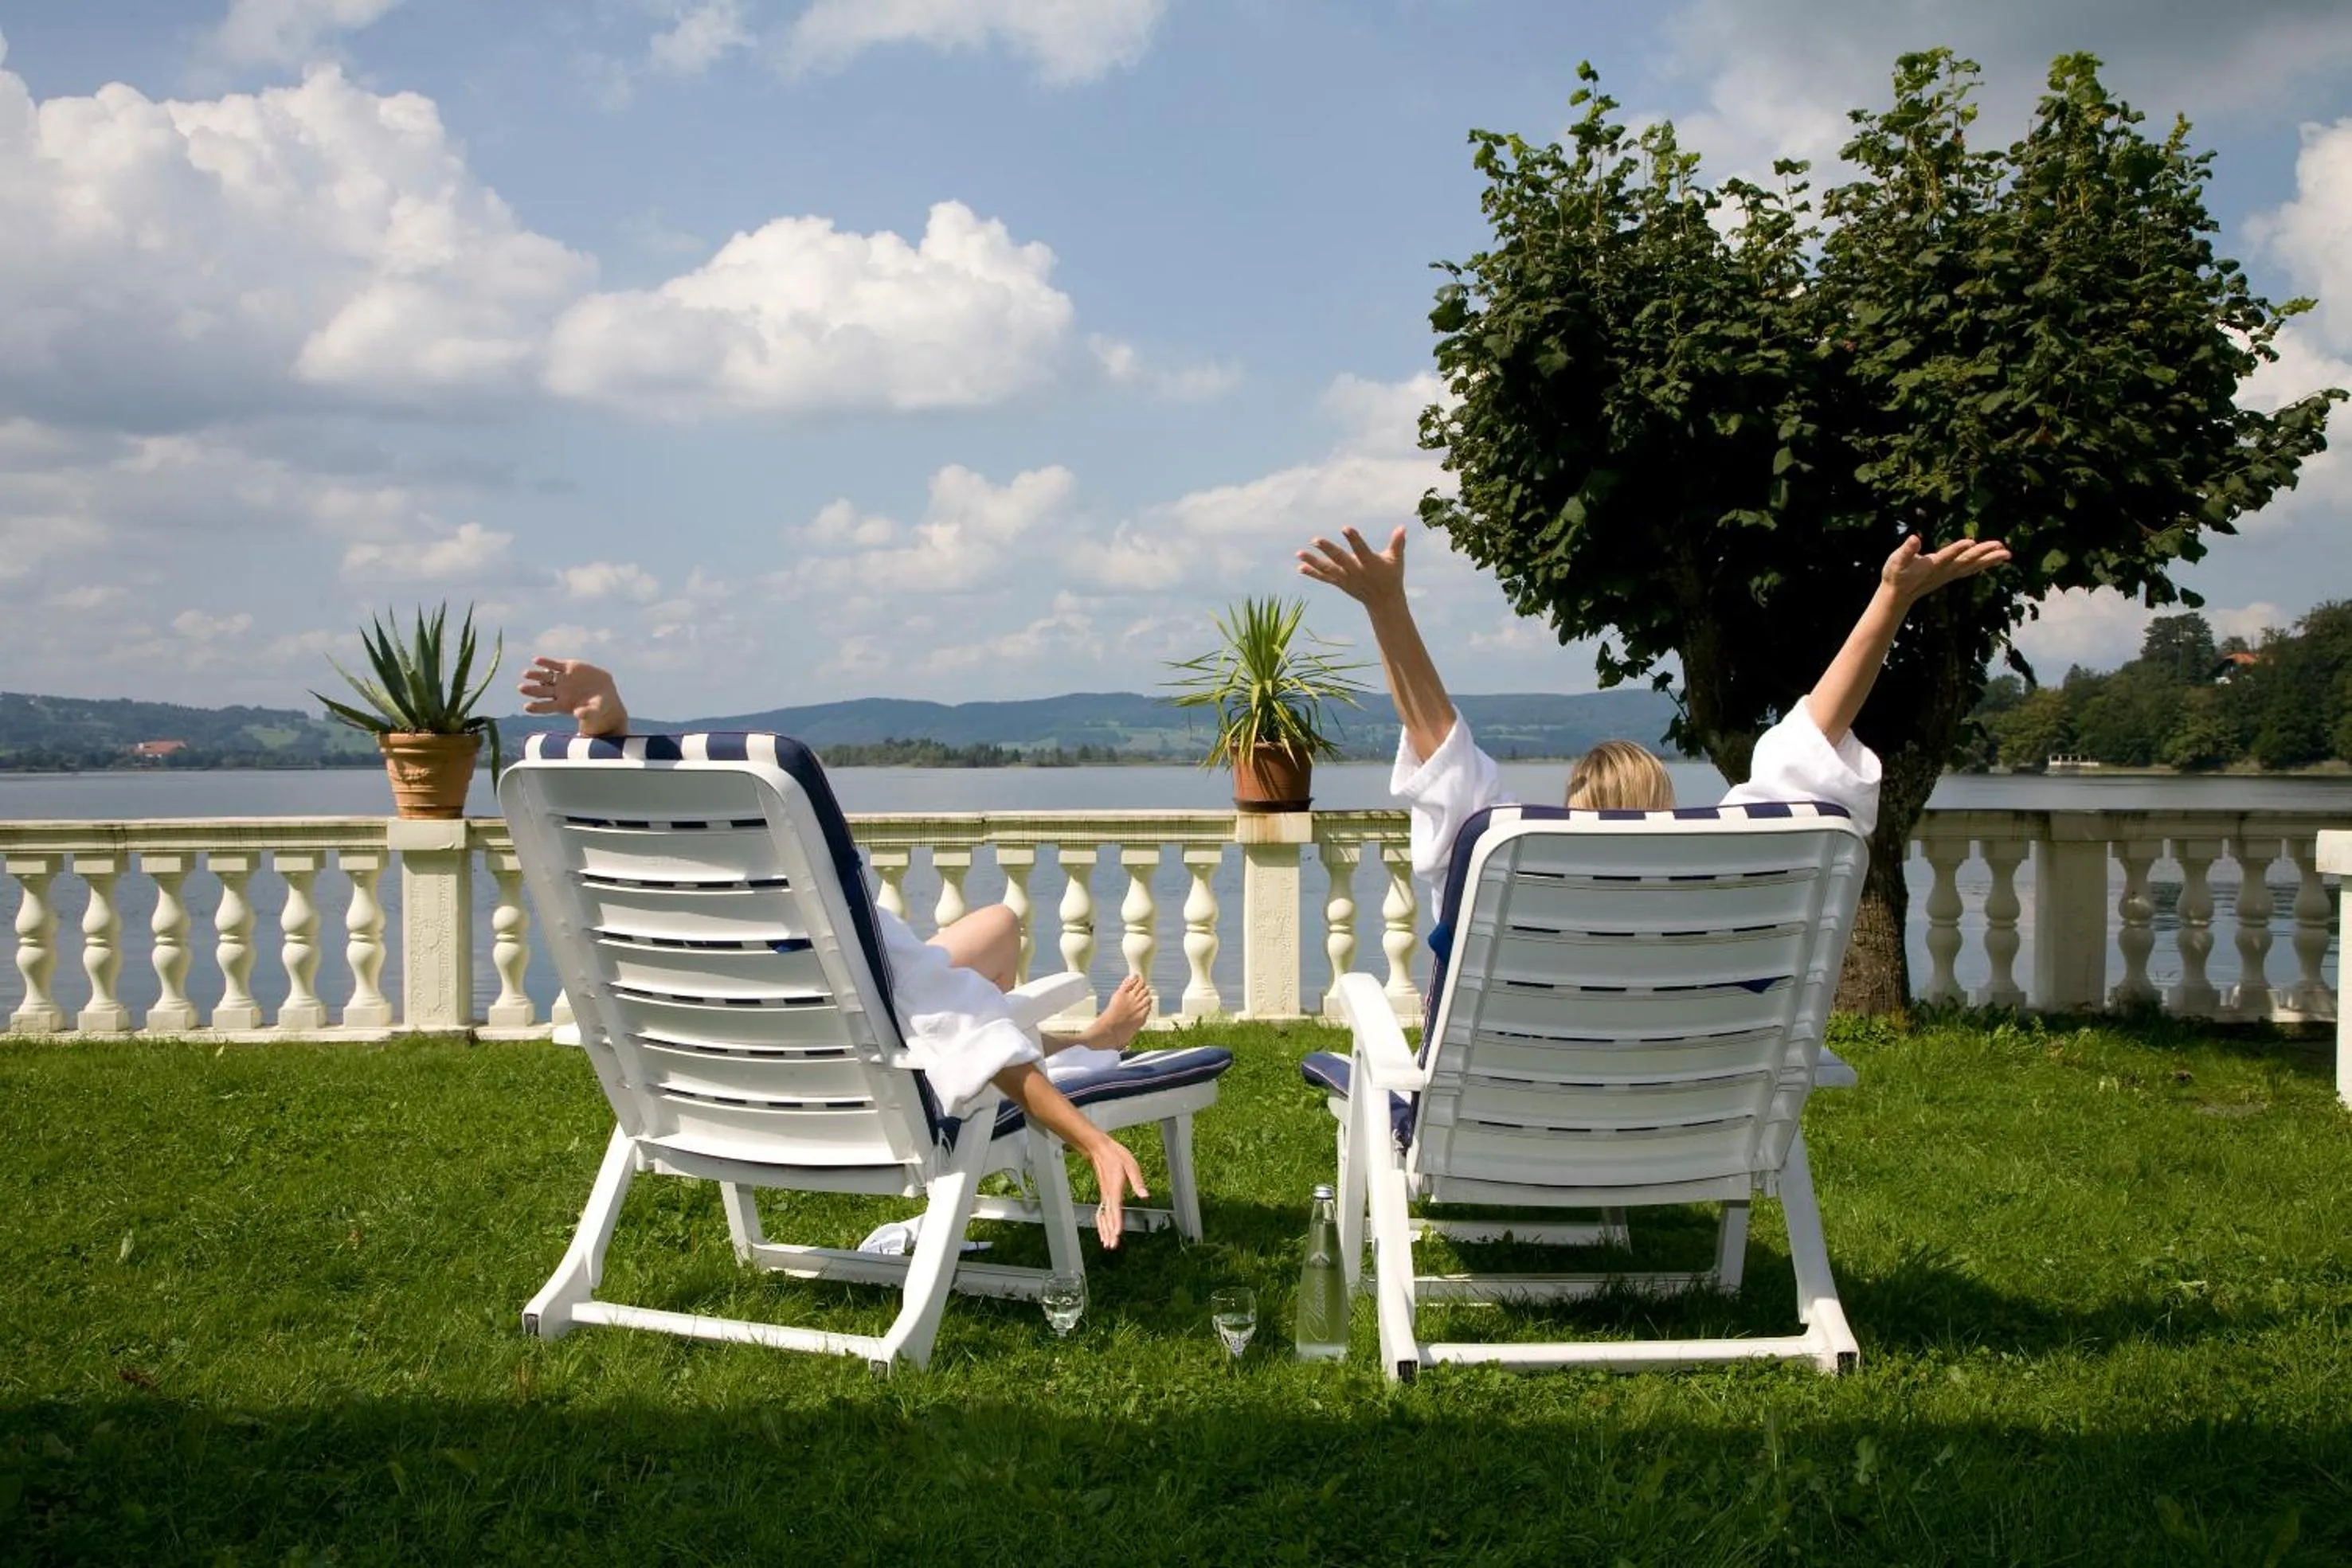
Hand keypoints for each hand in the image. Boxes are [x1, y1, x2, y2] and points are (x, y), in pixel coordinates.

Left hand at [518, 656, 627, 737]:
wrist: (605, 689)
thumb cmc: (599, 705)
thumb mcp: (596, 711)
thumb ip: (587, 713)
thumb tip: (578, 714)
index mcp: (563, 704)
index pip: (547, 706)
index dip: (537, 707)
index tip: (527, 707)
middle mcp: (559, 691)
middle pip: (542, 691)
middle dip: (531, 690)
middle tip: (521, 689)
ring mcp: (562, 678)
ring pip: (545, 677)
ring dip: (535, 675)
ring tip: (525, 674)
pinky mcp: (568, 667)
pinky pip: (554, 664)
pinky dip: (545, 662)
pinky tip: (536, 660)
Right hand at [1080, 1132, 1148, 1248]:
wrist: (1099, 1150)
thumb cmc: (1116, 1156)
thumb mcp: (1131, 1165)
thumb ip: (1138, 1181)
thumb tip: (1145, 1196)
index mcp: (1115, 1188)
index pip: (1115, 1208)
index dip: (1116, 1221)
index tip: (1117, 1233)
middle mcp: (1108, 1195)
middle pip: (1108, 1217)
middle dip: (1110, 1232)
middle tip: (1112, 1246)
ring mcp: (1104, 1196)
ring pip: (1103, 1217)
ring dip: (1105, 1231)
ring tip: (1108, 1245)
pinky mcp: (1104, 1196)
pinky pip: (1101, 1214)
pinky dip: (1101, 1225)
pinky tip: (1103, 1233)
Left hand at [1297, 526, 1409, 607]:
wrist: (1383, 602)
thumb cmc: (1391, 576)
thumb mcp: (1396, 560)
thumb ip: (1397, 543)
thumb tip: (1402, 527)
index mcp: (1370, 564)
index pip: (1361, 550)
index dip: (1354, 539)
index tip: (1345, 528)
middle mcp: (1356, 572)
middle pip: (1340, 559)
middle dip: (1328, 550)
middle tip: (1315, 539)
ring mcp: (1346, 579)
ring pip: (1328, 569)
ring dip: (1313, 561)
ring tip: (1299, 553)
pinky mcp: (1340, 583)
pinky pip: (1324, 578)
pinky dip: (1312, 573)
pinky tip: (1300, 567)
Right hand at [1881, 535, 2011, 605]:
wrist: (1899, 595)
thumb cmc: (1895, 575)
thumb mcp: (1895, 562)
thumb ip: (1905, 551)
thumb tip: (1914, 538)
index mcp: (1931, 566)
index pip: (1946, 556)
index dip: (1957, 549)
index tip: (1971, 541)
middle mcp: (1943, 571)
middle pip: (1966, 561)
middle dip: (1983, 554)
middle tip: (2001, 547)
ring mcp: (1949, 574)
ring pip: (1972, 566)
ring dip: (1990, 560)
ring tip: (2006, 553)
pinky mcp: (1951, 575)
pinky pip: (1971, 569)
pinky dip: (1984, 564)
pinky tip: (1995, 559)